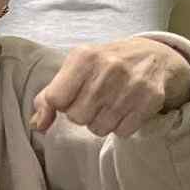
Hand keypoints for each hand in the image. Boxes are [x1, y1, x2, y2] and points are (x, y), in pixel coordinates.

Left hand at [31, 37, 189, 136]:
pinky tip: (125, 109)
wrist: (153, 57)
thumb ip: (49, 96)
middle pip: (77, 117)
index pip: (56, 99)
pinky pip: (122, 132)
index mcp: (84, 57)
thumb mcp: (74, 69)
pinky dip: (120, 126)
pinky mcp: (150, 99)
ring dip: (100, 122)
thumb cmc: (104, 65)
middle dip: (82, 114)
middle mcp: (108, 68)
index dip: (62, 104)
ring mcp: (131, 85)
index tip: (73, 96)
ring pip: (98, 128)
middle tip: (93, 101)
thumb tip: (37, 125)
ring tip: (109, 105)